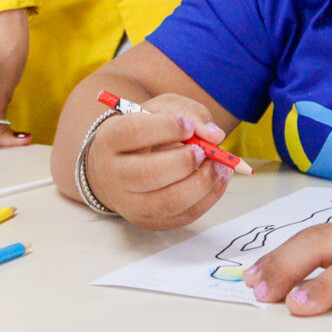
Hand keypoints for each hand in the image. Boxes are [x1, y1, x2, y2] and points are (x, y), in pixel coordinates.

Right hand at [83, 94, 231, 228]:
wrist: (120, 165)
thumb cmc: (144, 132)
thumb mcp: (161, 110)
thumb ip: (188, 112)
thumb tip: (215, 135)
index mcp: (111, 139)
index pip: (135, 133)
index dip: (166, 128)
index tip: (188, 126)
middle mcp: (113, 175)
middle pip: (148, 174)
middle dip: (185, 162)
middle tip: (205, 151)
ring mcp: (129, 203)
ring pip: (167, 202)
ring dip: (202, 184)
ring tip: (220, 165)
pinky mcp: (147, 222)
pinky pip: (182, 217)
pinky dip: (208, 199)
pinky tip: (218, 180)